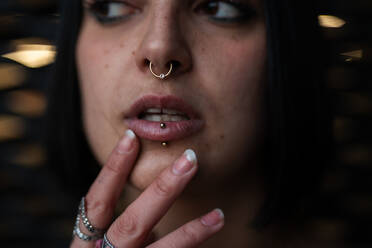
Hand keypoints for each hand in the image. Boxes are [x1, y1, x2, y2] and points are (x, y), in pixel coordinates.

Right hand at [70, 130, 223, 247]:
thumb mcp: (104, 246)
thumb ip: (126, 225)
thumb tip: (157, 195)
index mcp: (85, 244)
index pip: (98, 200)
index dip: (113, 169)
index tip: (132, 137)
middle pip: (133, 222)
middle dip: (163, 190)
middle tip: (190, 161)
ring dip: (192, 232)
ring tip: (219, 214)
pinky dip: (191, 247)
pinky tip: (212, 235)